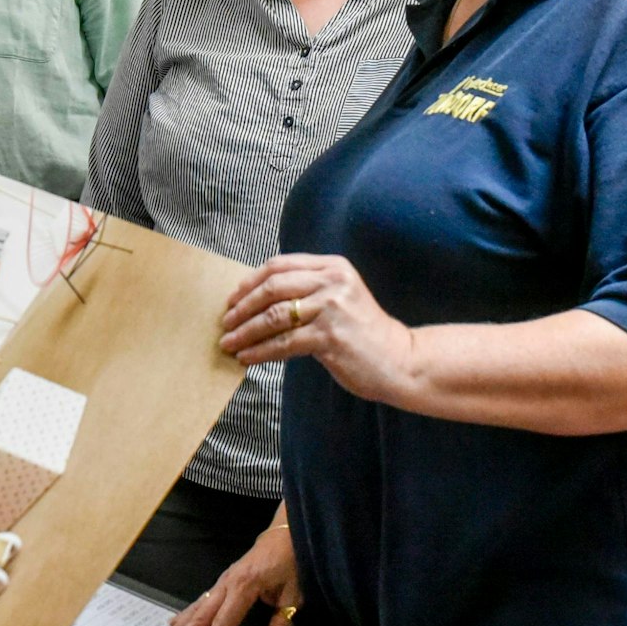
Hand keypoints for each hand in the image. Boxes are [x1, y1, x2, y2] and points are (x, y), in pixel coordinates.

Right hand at [157, 527, 300, 625]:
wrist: (286, 533)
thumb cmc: (291, 561)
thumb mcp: (294, 594)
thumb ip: (282, 624)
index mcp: (245, 587)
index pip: (223, 623)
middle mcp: (228, 584)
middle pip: (202, 615)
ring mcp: (222, 581)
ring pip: (196, 606)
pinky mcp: (222, 580)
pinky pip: (201, 599)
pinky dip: (185, 612)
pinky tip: (175, 622)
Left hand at [220, 254, 416, 405]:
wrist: (400, 360)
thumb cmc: (363, 332)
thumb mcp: (339, 297)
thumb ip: (308, 289)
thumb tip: (258, 298)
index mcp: (333, 267)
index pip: (279, 266)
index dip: (250, 281)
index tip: (232, 298)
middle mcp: (332, 282)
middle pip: (272, 287)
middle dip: (242, 306)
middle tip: (225, 321)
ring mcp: (331, 308)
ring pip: (273, 316)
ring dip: (245, 331)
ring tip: (229, 342)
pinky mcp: (329, 337)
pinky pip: (284, 343)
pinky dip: (260, 351)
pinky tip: (247, 357)